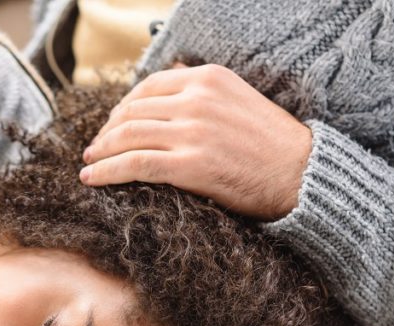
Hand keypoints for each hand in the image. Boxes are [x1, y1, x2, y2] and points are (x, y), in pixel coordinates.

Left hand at [80, 63, 311, 219]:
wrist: (303, 175)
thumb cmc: (273, 145)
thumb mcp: (239, 100)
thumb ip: (204, 93)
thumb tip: (172, 82)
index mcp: (208, 78)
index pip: (148, 86)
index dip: (121, 108)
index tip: (110, 125)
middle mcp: (197, 100)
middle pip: (132, 111)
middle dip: (106, 132)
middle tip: (94, 149)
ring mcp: (192, 132)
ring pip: (127, 137)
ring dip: (100, 153)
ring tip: (89, 165)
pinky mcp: (189, 165)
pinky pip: (134, 165)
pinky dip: (107, 172)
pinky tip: (92, 180)